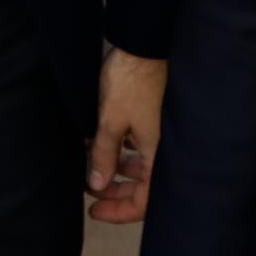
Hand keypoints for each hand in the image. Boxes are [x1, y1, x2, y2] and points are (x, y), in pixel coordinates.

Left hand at [89, 46, 164, 223]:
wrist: (145, 44)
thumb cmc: (132, 81)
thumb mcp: (110, 121)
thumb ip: (104, 156)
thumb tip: (97, 185)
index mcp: (160, 155)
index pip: (145, 200)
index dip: (119, 211)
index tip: (95, 210)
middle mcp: (165, 148)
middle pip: (143, 185)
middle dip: (115, 190)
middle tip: (90, 191)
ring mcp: (160, 132)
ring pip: (139, 163)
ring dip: (115, 166)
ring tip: (90, 161)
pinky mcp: (154, 117)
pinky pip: (138, 143)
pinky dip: (120, 147)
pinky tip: (99, 141)